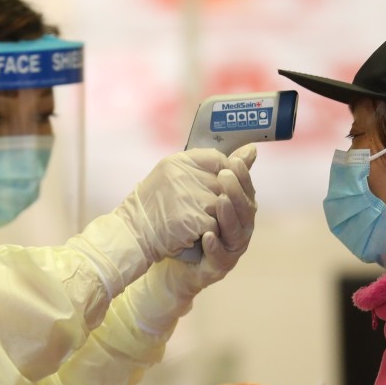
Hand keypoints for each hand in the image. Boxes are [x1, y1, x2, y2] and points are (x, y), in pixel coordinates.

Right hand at [114, 148, 229, 263]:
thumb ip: (211, 164)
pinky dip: (209, 232)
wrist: (133, 234)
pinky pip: (216, 224)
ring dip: (214, 216)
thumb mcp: (175, 176)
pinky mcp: (194, 219)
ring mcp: (189, 197)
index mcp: (177, 161)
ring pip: (222, 205)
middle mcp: (183, 175)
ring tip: (195, 219)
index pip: (217, 158)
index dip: (223, 174)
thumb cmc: (154, 205)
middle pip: (224, 184)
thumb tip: (252, 150)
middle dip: (219, 199)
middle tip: (201, 209)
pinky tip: (193, 232)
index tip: (216, 186)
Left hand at [162, 144, 257, 295]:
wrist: (168, 255)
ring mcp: (232, 249)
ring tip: (219, 201)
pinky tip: (208, 234)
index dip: (243, 177)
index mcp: (240, 211)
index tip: (234, 161)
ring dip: (229, 216)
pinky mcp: (219, 267)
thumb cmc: (190, 221)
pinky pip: (221, 257)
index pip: (247, 191)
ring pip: (237, 233)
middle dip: (236, 192)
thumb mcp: (203, 193)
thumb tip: (251, 148)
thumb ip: (222, 173)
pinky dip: (215, 246)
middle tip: (225, 176)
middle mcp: (241, 229)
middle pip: (246, 211)